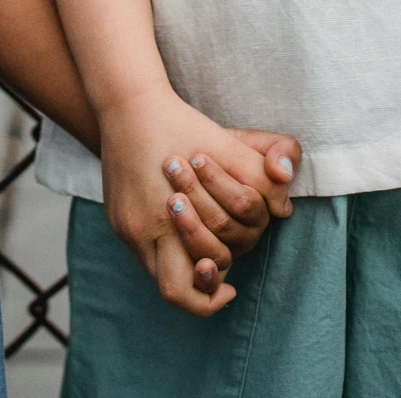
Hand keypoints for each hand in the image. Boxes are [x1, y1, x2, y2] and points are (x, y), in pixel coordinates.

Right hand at [100, 93, 294, 314]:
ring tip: (207, 254)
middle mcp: (139, 231)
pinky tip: (185, 230)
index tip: (231, 288)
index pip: (190, 282)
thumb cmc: (181, 125)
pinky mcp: (116, 219)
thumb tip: (283, 210)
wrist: (128, 106)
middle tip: (221, 269)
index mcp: (166, 217)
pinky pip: (145, 252)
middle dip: (202, 281)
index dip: (212, 294)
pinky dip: (168, 249)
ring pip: (156, 273)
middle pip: (172, 288)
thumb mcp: (228, 143)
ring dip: (184, 265)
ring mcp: (124, 227)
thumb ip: (261, 174)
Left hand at [162, 128, 302, 265]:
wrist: (179, 158)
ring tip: (169, 197)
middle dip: (195, 193)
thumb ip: (282, 149)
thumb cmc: (214, 149)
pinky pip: (204, 281)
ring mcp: (227, 253)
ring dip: (188, 225)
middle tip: (172, 167)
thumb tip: (283, 175)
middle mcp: (247, 235)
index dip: (218, 181)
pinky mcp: (204, 269)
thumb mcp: (249, 141)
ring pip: (211, 249)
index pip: (244, 202)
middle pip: (223, 224)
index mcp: (262, 209)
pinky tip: (188, 261)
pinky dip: (198, 275)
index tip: (196, 157)